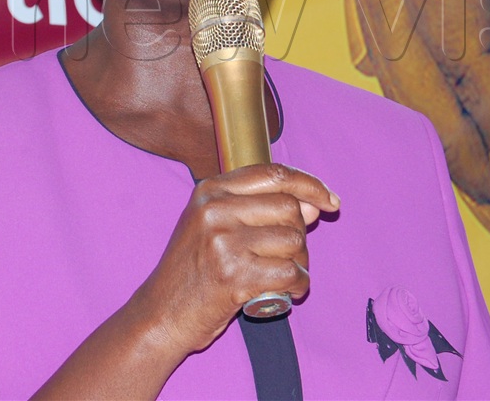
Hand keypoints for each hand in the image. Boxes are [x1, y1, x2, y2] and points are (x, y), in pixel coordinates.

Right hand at [136, 163, 339, 356]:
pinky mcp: (234, 276)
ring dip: (300, 262)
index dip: (309, 185)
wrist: (159, 315)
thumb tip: (314, 205)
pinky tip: (288, 291)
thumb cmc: (193, 271)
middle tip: (291, 256)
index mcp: (210, 189)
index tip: (330, 201)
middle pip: (289, 208)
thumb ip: (260, 210)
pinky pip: (290, 272)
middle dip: (301, 234)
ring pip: (293, 240)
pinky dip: (298, 284)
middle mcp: (215, 209)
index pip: (274, 174)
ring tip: (283, 275)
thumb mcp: (215, 227)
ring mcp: (223, 242)